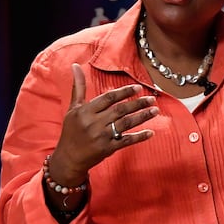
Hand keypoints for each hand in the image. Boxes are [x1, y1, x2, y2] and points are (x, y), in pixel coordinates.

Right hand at [48, 63, 158, 184]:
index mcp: (85, 111)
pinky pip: (126, 141)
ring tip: (155, 110)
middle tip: (152, 98)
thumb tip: (75, 65)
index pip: (108, 98)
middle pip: (120, 110)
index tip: (138, 88)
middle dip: (137, 103)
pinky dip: (139, 137)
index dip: (124, 92)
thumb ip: (78, 87)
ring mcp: (101, 137)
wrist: (68, 158)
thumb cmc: (71, 130)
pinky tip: (151, 132)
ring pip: (125, 124)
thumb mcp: (73, 108)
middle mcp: (93, 123)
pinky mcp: (107, 149)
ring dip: (142, 116)